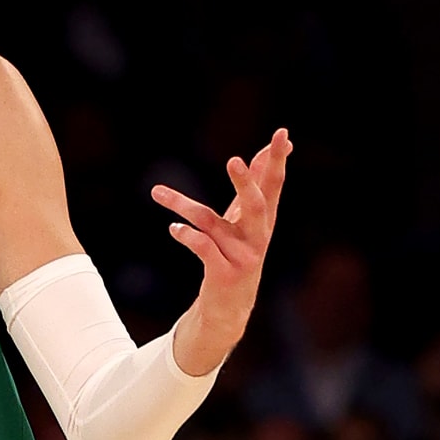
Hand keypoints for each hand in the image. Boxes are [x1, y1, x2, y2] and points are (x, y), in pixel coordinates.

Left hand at [152, 128, 291, 342]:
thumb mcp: (245, 219)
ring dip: (185, 207)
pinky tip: (173, 229)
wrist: (230, 307)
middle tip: (233, 160)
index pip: (274, 184)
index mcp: (265, 219)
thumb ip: (253, 186)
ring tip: (157, 193)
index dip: (278, 159)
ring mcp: (243, 257)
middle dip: (245, 183)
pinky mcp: (224, 274)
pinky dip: (187, 237)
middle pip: (257, 205)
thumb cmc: (236, 253)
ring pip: (213, 225)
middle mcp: (259, 236)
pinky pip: (203, 250)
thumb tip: (262, 151)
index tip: (283, 133)